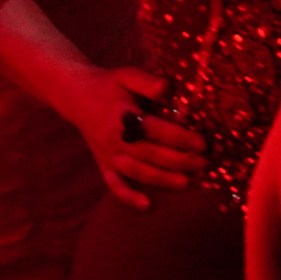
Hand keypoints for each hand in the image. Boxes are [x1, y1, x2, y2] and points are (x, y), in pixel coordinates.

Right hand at [60, 66, 209, 209]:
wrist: (77, 96)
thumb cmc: (109, 84)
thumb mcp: (128, 75)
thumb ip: (148, 82)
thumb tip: (168, 89)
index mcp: (123, 116)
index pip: (157, 131)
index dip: (181, 138)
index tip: (202, 143)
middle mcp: (116, 139)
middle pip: (152, 155)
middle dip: (180, 162)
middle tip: (203, 164)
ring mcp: (109, 155)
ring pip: (138, 173)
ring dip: (163, 180)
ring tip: (186, 183)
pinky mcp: (103, 164)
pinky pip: (114, 185)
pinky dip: (128, 197)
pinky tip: (147, 205)